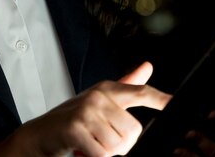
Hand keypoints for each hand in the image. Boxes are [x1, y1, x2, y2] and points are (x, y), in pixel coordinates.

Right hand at [0, 61, 171, 156]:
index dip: (160, 98)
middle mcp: (99, 96)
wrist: (39, 135)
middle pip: (133, 131)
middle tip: (99, 141)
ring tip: (90, 144)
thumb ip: (126, 85)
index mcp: (107, 89)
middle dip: (119, 145)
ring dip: (105, 153)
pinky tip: (82, 150)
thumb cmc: (71, 120)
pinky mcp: (76, 127)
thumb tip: (147, 67)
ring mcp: (87, 110)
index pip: (139, 91)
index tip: (175, 103)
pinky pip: (102, 153)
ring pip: (118, 145)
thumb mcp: (100, 101)